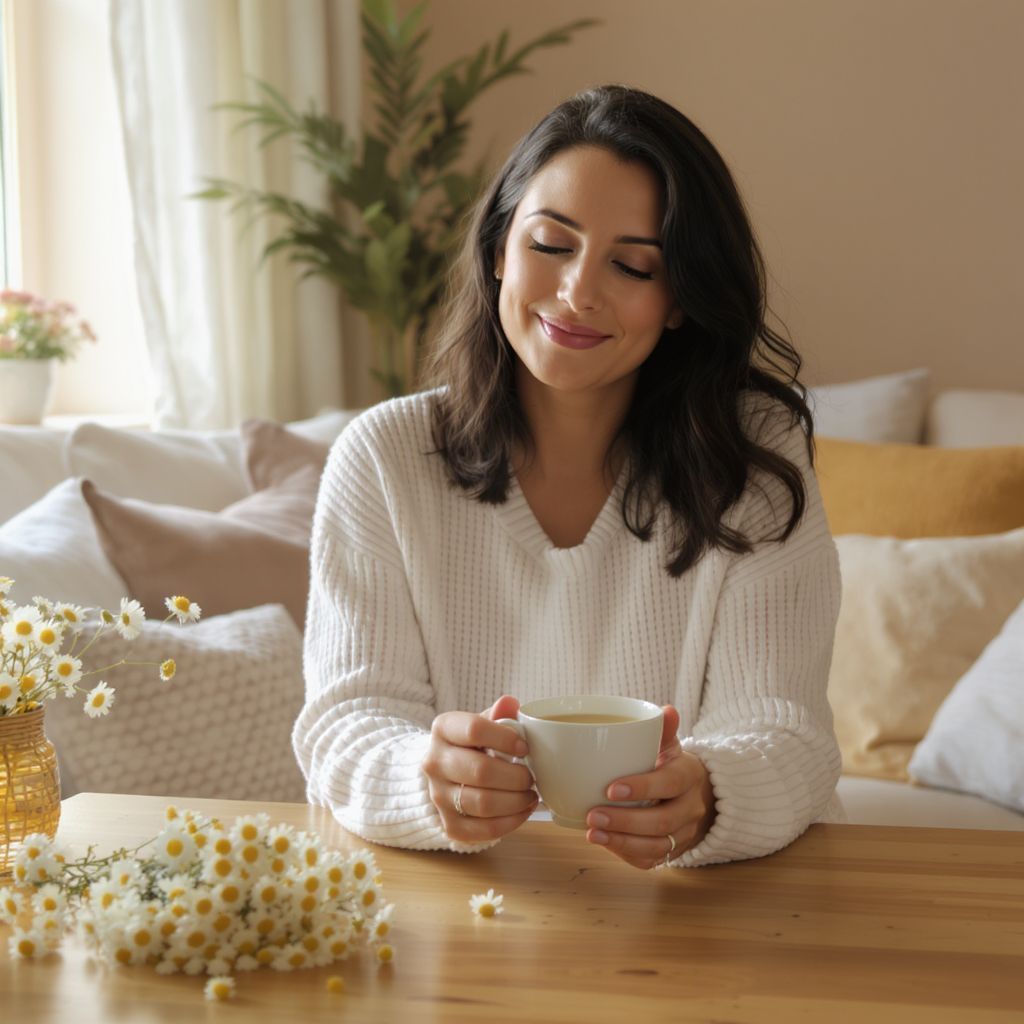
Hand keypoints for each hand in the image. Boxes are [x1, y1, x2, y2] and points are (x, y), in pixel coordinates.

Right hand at [423, 694, 537, 842]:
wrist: (444, 772)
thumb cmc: (472, 744)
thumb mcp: (482, 723)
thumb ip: (498, 714)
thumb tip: (510, 703)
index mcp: (443, 729)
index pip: (474, 730)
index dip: (505, 739)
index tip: (525, 748)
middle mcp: (434, 762)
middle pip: (480, 771)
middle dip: (516, 776)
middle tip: (531, 776)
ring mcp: (438, 796)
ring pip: (482, 803)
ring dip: (516, 801)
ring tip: (531, 795)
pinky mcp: (449, 824)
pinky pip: (483, 830)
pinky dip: (510, 823)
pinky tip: (522, 810)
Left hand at [585, 706, 714, 869]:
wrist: (698, 797)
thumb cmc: (672, 767)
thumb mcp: (670, 746)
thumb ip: (664, 730)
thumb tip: (666, 710)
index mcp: (689, 776)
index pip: (669, 783)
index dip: (642, 787)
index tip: (610, 788)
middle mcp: (690, 809)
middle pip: (662, 821)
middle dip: (625, 821)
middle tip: (592, 814)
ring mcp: (683, 834)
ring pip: (657, 846)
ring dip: (622, 842)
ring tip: (593, 833)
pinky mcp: (672, 852)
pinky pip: (651, 860)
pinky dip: (626, 854)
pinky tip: (605, 843)